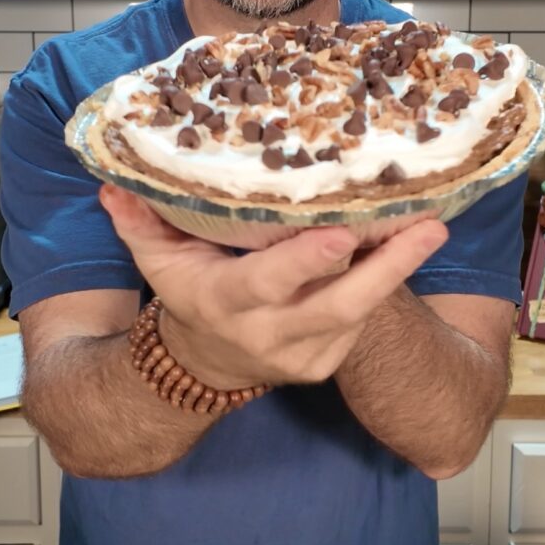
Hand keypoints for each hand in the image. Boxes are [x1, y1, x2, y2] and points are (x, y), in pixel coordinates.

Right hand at [99, 185, 447, 389]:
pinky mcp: (329, 362)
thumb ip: (138, 221)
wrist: (205, 363)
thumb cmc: (187, 294)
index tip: (340, 234)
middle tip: (428, 226)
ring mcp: (306, 353)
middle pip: (337, 304)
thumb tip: (113, 181)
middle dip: (387, 267)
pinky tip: (407, 244)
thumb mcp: (157, 260)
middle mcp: (270, 335)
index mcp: (227, 302)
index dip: (304, 261)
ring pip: (359, 313)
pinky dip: (385, 284)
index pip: (269, 283)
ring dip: (398, 270)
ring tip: (432, 227)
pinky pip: (363, 321)